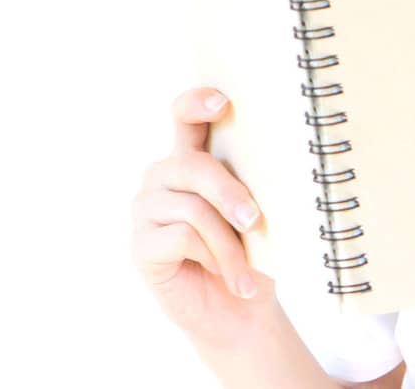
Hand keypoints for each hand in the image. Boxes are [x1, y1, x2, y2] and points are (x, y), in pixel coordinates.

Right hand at [129, 87, 276, 347]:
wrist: (241, 312)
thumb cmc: (254, 255)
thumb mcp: (258, 212)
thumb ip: (251, 182)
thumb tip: (275, 164)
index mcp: (192, 159)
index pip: (184, 115)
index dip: (198, 102)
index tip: (224, 102)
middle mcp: (163, 177)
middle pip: (193, 166)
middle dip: (229, 192)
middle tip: (255, 221)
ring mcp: (146, 209)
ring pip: (193, 208)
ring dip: (228, 244)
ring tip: (247, 275)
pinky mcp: (140, 245)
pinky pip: (182, 237)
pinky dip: (212, 259)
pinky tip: (225, 278)